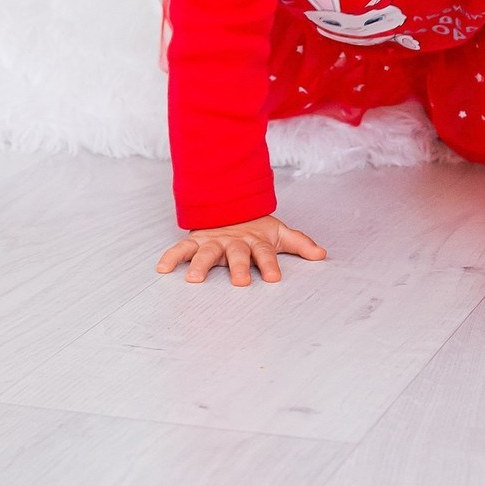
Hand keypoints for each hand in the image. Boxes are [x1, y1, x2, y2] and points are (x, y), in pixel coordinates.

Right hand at [155, 214, 326, 286]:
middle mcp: (234, 242)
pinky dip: (171, 257)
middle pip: (236, 255)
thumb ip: (300, 244)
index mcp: (255, 242)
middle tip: (239, 282)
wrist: (230, 203)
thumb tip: (322, 254)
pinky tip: (162, 268)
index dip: (270, 265)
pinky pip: (181, 249)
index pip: (265, 254)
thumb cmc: (256, 227)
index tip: (273, 277)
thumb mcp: (280, 233)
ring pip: (207, 253)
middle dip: (238, 268)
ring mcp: (213, 241)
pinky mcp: (196, 241)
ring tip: (193, 278)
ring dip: (200, 265)